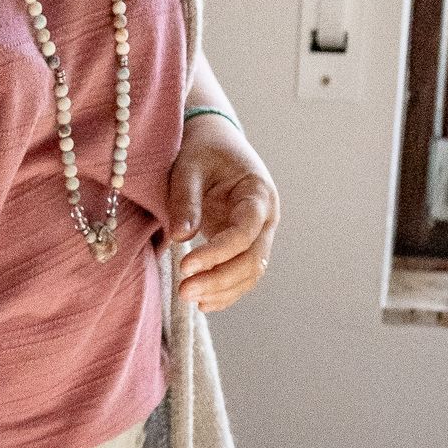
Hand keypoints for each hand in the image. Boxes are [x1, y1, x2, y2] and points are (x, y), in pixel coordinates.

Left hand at [168, 118, 278, 311]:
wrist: (215, 144)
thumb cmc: (202, 151)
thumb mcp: (189, 167)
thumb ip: (186, 200)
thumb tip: (181, 237)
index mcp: (259, 194)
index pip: (245, 232)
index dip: (217, 253)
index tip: (185, 266)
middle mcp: (267, 218)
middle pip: (252, 260)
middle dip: (219, 279)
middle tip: (184, 291)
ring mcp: (260, 235)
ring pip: (250, 273)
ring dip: (221, 290)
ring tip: (187, 296)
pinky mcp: (246, 247)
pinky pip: (242, 276)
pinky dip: (225, 292)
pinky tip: (202, 303)